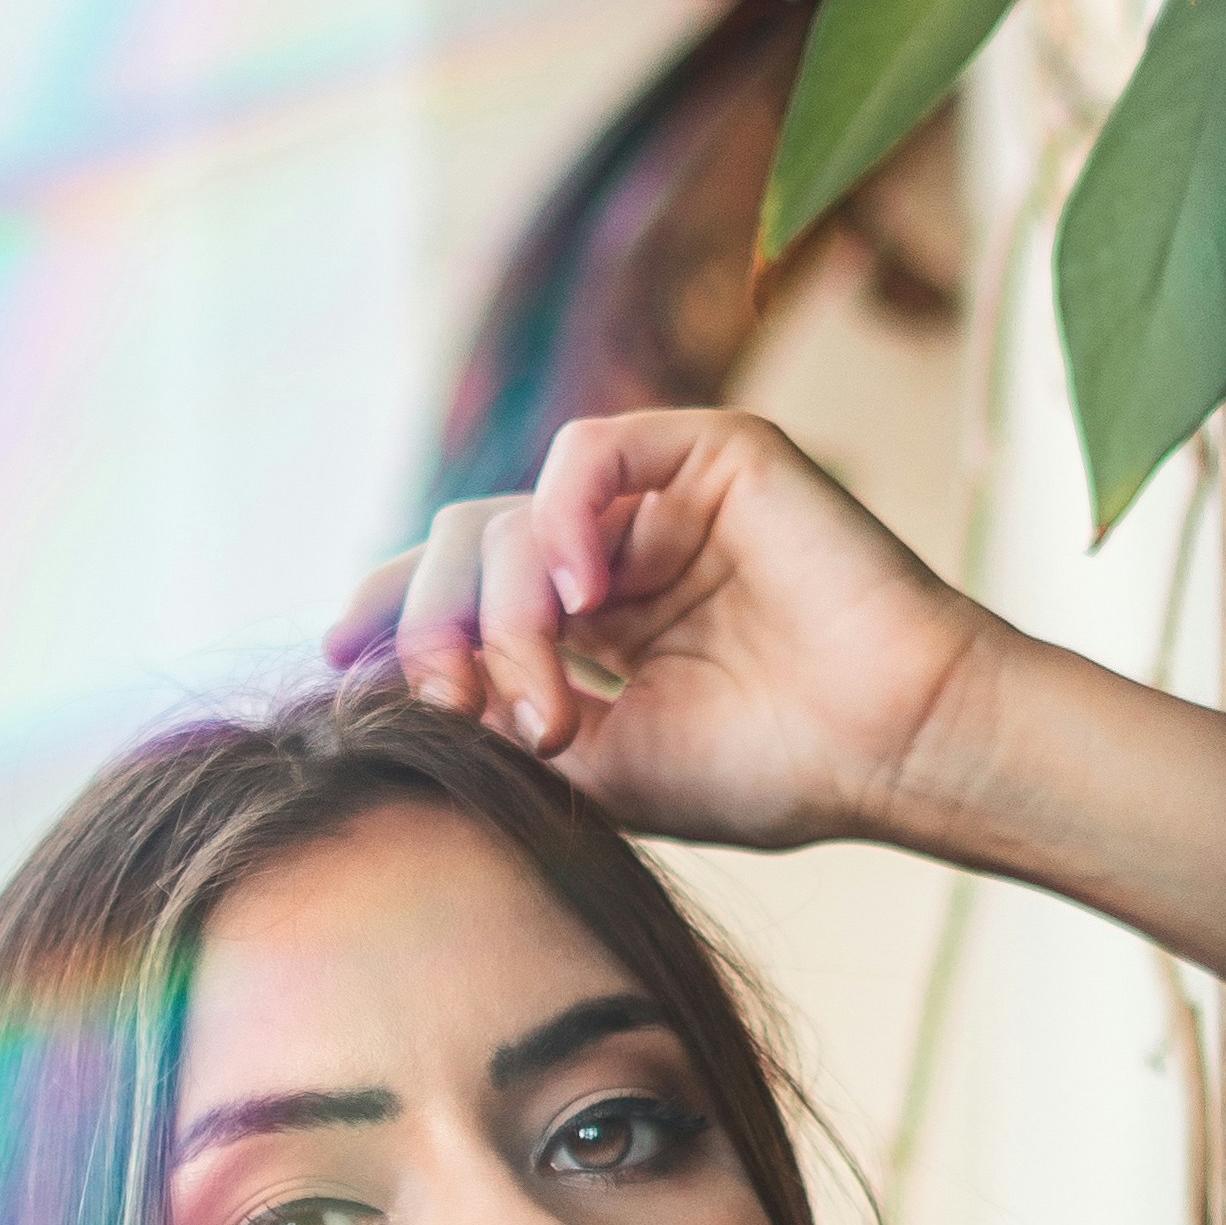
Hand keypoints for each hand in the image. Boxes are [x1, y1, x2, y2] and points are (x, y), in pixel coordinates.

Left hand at [329, 411, 1000, 858]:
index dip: (389, 611)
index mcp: (595, 623)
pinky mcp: (711, 452)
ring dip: (504, 613)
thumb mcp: (599, 765)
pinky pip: (586, 452)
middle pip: (463, 547)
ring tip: (555, 704)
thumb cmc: (770, 773)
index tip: (334, 659)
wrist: (891, 749)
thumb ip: (501, 718)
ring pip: (510, 514)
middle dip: (435, 627)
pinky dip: (560, 523)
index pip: (462, 589)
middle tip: (454, 704)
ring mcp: (662, 501)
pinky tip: (583, 601)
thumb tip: (396, 685)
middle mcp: (618, 551)